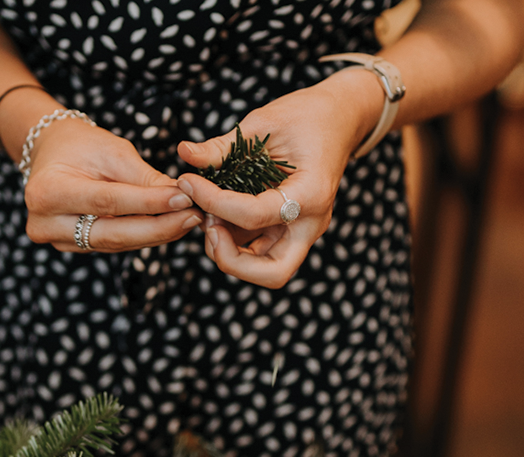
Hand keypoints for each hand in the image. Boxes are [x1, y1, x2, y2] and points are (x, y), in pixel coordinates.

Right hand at [24, 118, 201, 251]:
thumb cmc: (81, 145)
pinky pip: (112, 244)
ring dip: (155, 234)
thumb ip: (144, 178)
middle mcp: (46, 223)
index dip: (149, 204)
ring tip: (188, 220)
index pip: (109, 202)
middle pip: (112, 233)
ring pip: (115, 243)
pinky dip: (142, 235)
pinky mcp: (71, 247)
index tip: (184, 199)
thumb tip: (181, 197)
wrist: (51, 152)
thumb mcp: (112, 151)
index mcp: (49, 192)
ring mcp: (57, 240)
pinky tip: (167, 227)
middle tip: (194, 217)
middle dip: (158, 227)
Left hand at [176, 70, 381, 287]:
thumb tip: (184, 153)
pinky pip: (259, 252)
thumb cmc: (307, 115)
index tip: (188, 182)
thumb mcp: (264, 122)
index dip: (213, 202)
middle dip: (231, 259)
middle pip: (273, 273)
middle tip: (208, 225)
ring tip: (209, 215)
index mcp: (311, 193)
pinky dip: (233, 243)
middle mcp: (311, 222)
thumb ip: (224, 146)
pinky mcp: (289, 230)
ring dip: (228, 253)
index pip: (255, 215)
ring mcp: (301, 230)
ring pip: (264, 269)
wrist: (339, 118)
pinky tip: (217, 214)